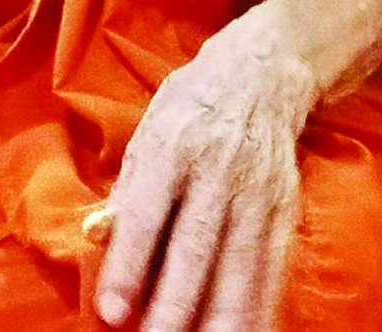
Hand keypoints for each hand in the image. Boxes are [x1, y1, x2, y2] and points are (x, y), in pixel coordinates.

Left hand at [93, 11, 317, 331]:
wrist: (262, 75)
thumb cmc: (191, 106)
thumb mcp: (148, 130)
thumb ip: (126, 188)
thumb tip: (96, 235)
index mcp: (172, 146)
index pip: (148, 213)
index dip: (129, 264)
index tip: (113, 311)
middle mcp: (216, 171)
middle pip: (196, 248)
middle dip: (174, 304)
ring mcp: (256, 193)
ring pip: (239, 266)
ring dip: (222, 317)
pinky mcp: (284, 210)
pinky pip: (273, 268)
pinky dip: (260, 308)